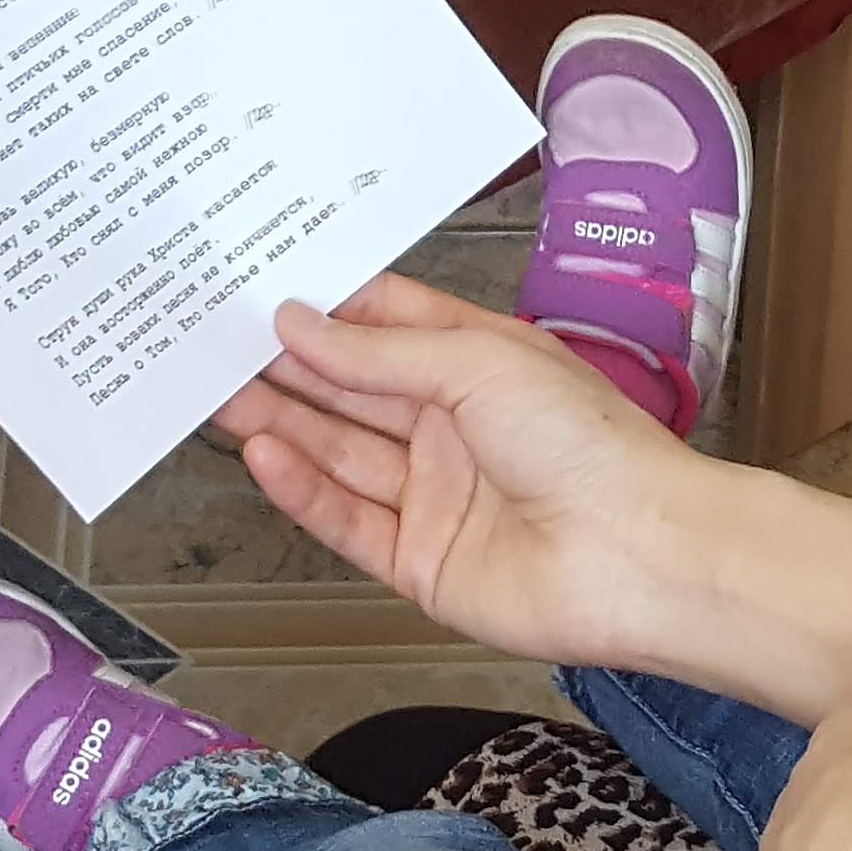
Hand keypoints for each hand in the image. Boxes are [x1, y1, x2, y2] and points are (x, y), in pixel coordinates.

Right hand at [215, 277, 718, 671]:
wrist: (638, 554)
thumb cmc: (588, 444)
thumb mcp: (476, 362)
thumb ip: (377, 353)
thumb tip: (300, 323)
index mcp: (480, 364)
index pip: (385, 325)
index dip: (323, 309)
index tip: (259, 289)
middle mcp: (454, 428)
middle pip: (351, 392)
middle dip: (285, 366)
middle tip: (214, 343)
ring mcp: (435, 496)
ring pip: (338, 453)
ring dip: (279, 422)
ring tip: (215, 393)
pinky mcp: (420, 561)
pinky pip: (346, 520)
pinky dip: (301, 489)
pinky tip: (262, 455)